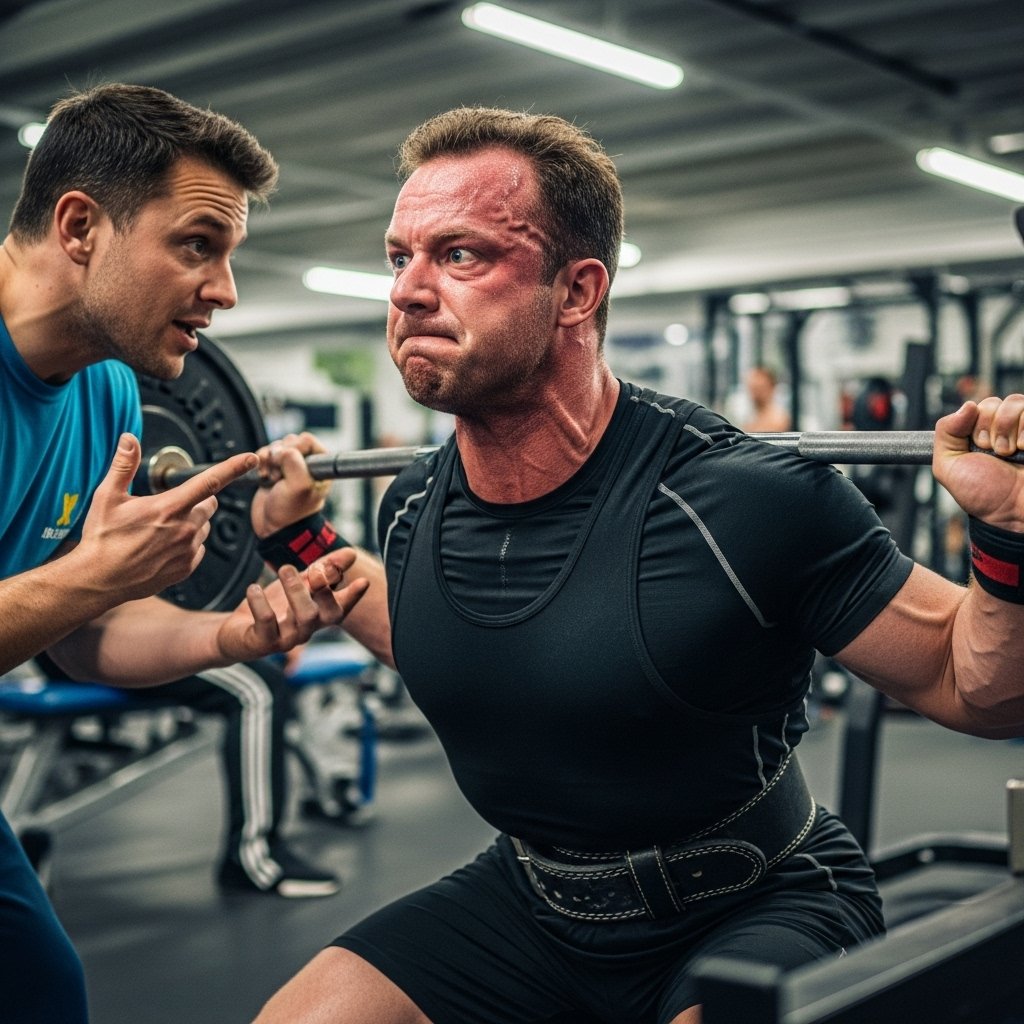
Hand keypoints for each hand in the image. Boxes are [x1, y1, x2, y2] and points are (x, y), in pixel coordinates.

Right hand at [77, 434, 257, 598]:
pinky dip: (187, 544)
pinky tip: (163, 547)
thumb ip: (123, 465)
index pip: (209, 482)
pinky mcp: (187, 568)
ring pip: (204, 527)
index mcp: (168, 508)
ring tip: (160, 530)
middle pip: (209, 504)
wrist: (98, 580)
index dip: (234, 468)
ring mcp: (188, 551)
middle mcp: (184, 529)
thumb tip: (129, 439)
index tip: (251, 458)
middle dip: (196, 500)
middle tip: (169, 506)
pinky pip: (199, 548)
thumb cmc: (102, 539)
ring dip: (191, 523)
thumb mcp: (107, 497)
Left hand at [214, 548, 369, 659]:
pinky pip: (267, 622)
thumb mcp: (298, 584)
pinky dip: (261, 602)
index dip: (353, 596)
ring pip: (304, 617)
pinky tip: (254, 587)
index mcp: (318, 615)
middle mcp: (307, 629)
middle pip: (328, 614)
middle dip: (325, 589)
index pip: (342, 607)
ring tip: (285, 568)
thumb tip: (352, 554)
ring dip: (297, 590)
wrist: (237, 632)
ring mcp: (287, 638)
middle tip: (314, 568)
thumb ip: (323, 569)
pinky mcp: (262, 642)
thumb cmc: (273, 607)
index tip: (363, 581)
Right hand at [251, 431, 331, 537]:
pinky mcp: (274, 470)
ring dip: (269, 460)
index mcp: (319, 466)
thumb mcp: (299, 486)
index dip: (294, 448)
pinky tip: (263, 476)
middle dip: (279, 455)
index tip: (288, 463)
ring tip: (272, 478)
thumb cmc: (292, 513)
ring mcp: (289, 467)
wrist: (275, 529)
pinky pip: (265, 455)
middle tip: (279, 474)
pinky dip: (261, 463)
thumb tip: (281, 450)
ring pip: (276, 447)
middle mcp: (306, 464)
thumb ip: (294, 461)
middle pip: (289, 442)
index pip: (306, 440)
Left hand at [933, 396, 1023, 528]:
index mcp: (977, 434)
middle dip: (989, 429)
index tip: (977, 445)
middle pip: (992, 403)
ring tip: (1009, 453)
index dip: (973, 424)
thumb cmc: (985, 494)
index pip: (974, 408)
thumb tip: (966, 405)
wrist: (1014, 511)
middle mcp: (1002, 429)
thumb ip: (945, 432)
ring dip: (1008, 430)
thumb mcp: (948, 466)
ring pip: (1014, 402)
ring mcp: (1023, 429)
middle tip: (994, 452)